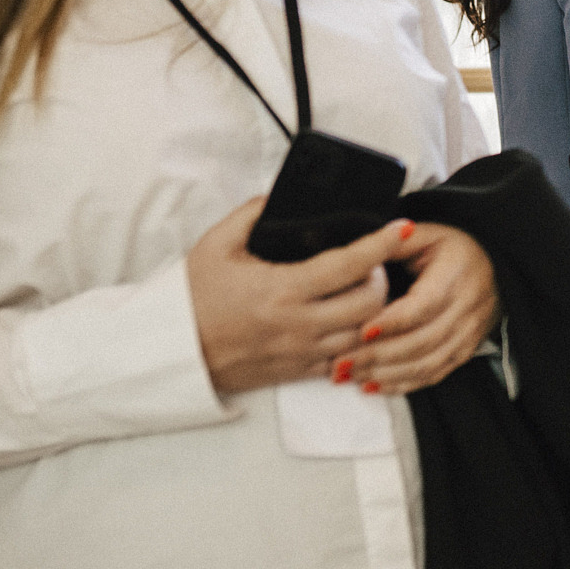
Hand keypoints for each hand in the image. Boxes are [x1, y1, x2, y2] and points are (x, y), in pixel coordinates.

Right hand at [186, 200, 412, 395]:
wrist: (169, 352)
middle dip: (382, 279)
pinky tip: (352, 324)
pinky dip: (356, 342)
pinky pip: (344, 361)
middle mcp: (298, 324)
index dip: (381, 245)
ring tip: (366, 291)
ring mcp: (301, 352)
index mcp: (282, 290)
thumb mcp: (215, 246)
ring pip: (364, 336)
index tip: (400, 229)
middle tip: (374, 264)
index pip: (349, 266)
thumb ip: (251, 215)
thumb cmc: (190, 299)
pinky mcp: (297, 372)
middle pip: (371, 304)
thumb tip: (277, 197)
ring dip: (375, 313)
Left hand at [333, 224, 501, 394]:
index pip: (423, 305)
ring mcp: (469, 333)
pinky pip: (435, 374)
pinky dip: (404, 384)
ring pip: (428, 363)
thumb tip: (360, 252)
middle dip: (379, 355)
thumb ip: (393, 243)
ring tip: (351, 376)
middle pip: (422, 340)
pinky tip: (375, 385)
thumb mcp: (427, 234)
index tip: (361, 332)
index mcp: (455, 275)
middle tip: (342, 362)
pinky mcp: (465, 351)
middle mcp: (467, 307)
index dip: (392, 322)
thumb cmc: (453, 250)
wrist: (494, 267)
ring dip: (387, 374)